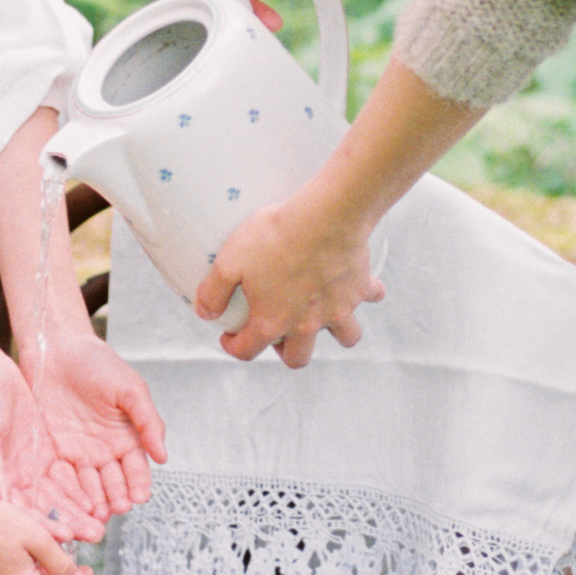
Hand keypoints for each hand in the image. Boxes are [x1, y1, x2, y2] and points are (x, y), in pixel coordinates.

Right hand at [0, 347, 107, 541]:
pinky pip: (68, 472)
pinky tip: (99, 497)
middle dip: (71, 522)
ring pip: (61, 493)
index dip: (46, 524)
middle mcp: (17, 477)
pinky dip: (82, 485)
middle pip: (47, 506)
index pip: (25, 510)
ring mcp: (33, 465)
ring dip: (80, 509)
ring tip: (102, 522)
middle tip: (94, 535)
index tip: (67, 536)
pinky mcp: (46, 451)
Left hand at [27, 329, 165, 517]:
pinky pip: (60, 478)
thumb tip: (163, 456)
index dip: (138, 483)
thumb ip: (148, 422)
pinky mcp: (52, 453)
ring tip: (95, 516)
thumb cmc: (97, 363)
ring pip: (87, 486)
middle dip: (115, 498)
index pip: (135, 468)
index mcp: (126, 437)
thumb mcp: (130, 389)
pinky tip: (69, 505)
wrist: (55, 348)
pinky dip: (65, 493)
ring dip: (92, 503)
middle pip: (112, 483)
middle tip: (116, 511)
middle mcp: (103, 451)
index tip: (139, 497)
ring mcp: (77, 454)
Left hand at [196, 191, 382, 369]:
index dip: (232, 346)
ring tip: (324, 316)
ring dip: (335, 333)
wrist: (325, 216)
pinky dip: (367, 294)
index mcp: (272, 321)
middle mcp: (307, 324)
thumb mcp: (229, 260)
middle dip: (286, 352)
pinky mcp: (360, 288)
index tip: (229, 336)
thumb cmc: (275, 236)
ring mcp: (338, 309)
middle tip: (278, 332)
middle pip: (298, 358)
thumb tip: (204, 313)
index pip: (247, 350)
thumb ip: (212, 291)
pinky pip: (371, 297)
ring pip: (345, 338)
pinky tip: (359, 282)